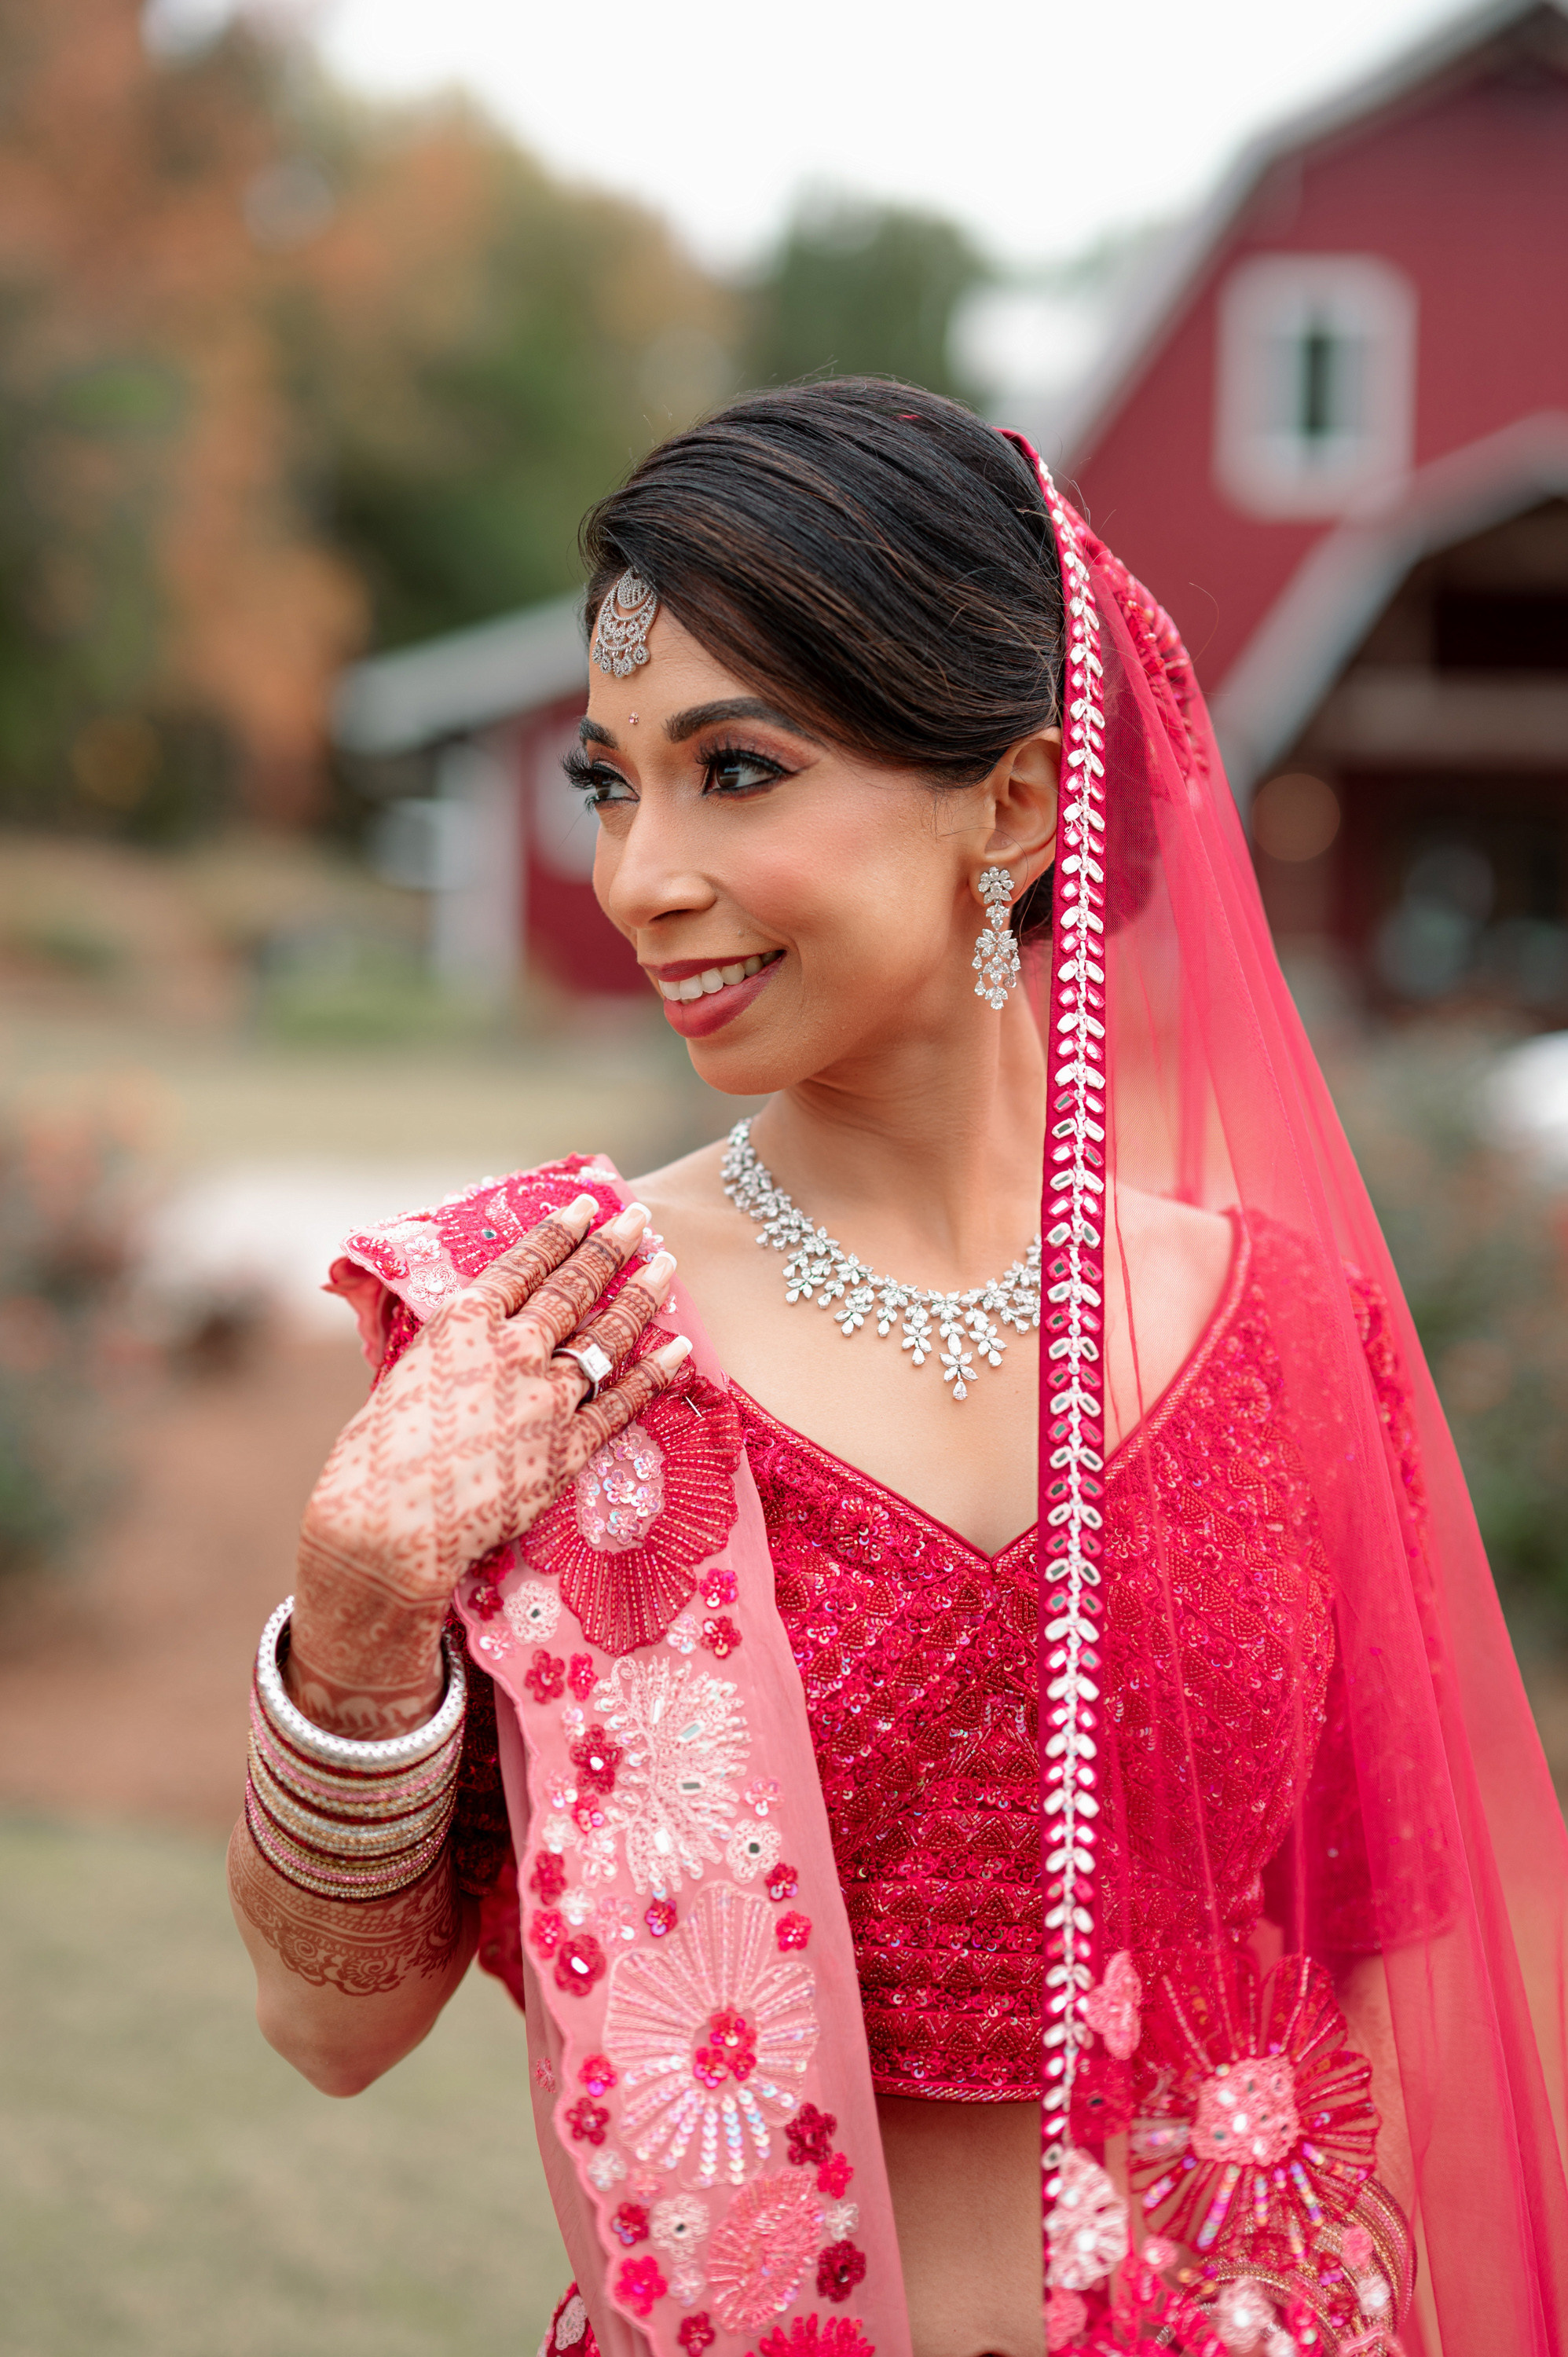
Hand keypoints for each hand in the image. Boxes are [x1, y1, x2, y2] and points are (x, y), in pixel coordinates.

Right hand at [287, 1195, 687, 1735]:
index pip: (524, 1263)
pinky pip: (623, 1401)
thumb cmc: (374, 1459)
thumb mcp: (403, 1378)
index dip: (560, 1231)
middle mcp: (512, 1349)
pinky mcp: (568, 1448)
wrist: (387, 1528)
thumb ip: (447, 1351)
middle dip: (611, 1248)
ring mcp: (546, 1398)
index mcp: (462, 1324)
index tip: (586, 1205)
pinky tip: (680, 1346)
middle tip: (640, 1219)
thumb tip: (466, 1335)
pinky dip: (656, 1372)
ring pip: (607, 1335)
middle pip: (573, 1287)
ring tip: (666, 1265)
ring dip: (641, 1296)